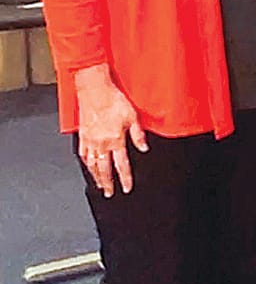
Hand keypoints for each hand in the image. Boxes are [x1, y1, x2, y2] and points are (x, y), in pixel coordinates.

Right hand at [75, 67, 147, 197]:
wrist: (94, 90)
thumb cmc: (114, 100)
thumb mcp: (133, 116)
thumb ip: (138, 135)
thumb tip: (144, 148)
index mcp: (116, 140)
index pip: (122, 165)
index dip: (125, 178)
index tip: (127, 188)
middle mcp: (101, 143)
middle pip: (104, 169)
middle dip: (107, 183)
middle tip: (109, 193)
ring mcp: (90, 140)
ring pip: (92, 164)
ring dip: (96, 177)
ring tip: (99, 185)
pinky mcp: (82, 135)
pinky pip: (82, 154)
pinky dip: (86, 164)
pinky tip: (88, 168)